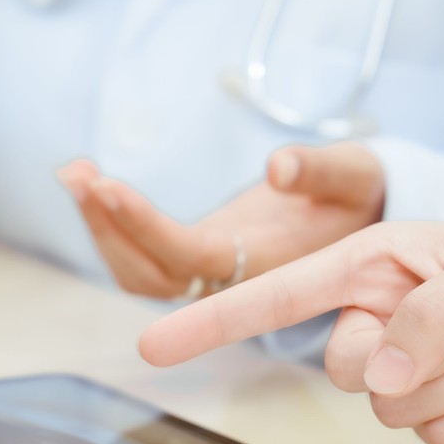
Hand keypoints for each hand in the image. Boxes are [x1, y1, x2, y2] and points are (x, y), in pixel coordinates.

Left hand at [55, 142, 385, 299]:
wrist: (369, 225)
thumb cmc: (360, 196)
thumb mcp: (354, 173)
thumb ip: (320, 169)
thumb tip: (277, 166)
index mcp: (264, 262)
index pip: (188, 255)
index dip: (143, 227)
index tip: (108, 186)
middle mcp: (230, 277)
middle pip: (149, 274)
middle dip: (105, 225)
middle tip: (76, 173)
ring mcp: (211, 271)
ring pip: (139, 273)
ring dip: (99, 226)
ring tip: (74, 172)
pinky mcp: (200, 257)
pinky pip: (144, 257)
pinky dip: (111, 224)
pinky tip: (91, 183)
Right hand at [139, 222, 443, 443]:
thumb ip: (425, 317)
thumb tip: (377, 376)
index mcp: (372, 261)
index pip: (276, 294)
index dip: (212, 322)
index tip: (152, 346)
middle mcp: (379, 313)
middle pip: (340, 368)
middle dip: (407, 359)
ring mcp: (411, 365)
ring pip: (391, 411)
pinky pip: (436, 437)